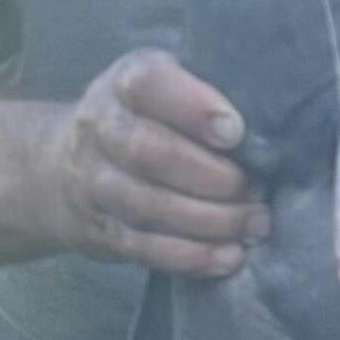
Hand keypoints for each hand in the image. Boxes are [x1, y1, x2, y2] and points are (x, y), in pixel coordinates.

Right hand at [52, 49, 267, 277]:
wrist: (64, 165)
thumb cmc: (146, 120)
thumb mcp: (168, 87)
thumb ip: (208, 93)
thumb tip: (275, 124)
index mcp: (125, 82)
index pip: (148, 84)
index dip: (192, 108)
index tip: (235, 133)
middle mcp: (101, 128)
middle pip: (149, 153)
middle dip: (212, 177)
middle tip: (257, 191)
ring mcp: (94, 182)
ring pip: (148, 206)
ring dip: (210, 222)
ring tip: (254, 225)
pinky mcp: (100, 229)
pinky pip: (143, 248)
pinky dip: (190, 256)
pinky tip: (228, 257)